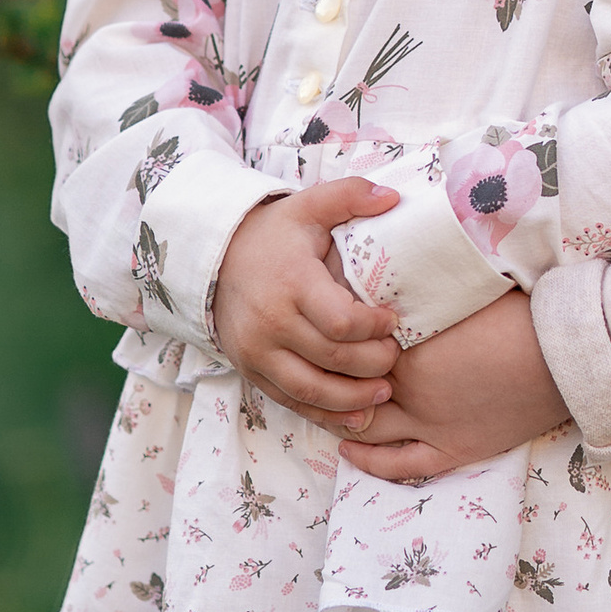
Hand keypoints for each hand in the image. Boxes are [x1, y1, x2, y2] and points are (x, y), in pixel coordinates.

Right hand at [214, 180, 403, 421]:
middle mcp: (271, 322)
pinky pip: (292, 403)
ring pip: (314, 391)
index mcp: (291, 283)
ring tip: (385, 391)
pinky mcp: (251, 371)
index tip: (393, 322)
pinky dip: (327, 415)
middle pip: (333, 359)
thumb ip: (350, 196)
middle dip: (375, 364)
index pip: (341, 322)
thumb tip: (393, 198)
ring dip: (356, 398)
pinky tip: (358, 415)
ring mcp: (257, 352)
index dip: (375, 328)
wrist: (215, 259)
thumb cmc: (274, 235)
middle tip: (395, 356)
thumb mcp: (308, 206)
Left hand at [336, 287, 570, 480]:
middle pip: (348, 387)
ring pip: (365, 428)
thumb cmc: (521, 314)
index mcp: (408, 347)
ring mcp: (430, 425)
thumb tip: (394, 268)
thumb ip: (420, 290)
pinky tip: (350, 450)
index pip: (349, 342)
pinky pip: (399, 465)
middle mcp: (409, 390)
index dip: (332, 331)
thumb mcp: (462, 292)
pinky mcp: (453, 449)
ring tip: (325, 404)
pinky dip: (370, 462)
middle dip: (326, 376)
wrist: (565, 356)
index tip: (318, 317)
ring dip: (340, 417)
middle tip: (311, 365)